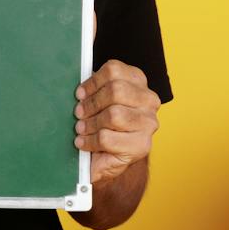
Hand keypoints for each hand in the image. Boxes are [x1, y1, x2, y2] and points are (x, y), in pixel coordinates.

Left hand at [74, 60, 160, 183]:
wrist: (107, 159)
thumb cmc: (101, 125)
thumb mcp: (98, 100)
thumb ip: (93, 86)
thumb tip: (80, 71)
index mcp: (138, 82)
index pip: (114, 70)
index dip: (92, 82)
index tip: (79, 94)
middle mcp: (149, 101)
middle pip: (116, 91)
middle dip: (91, 104)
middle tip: (79, 114)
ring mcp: (149, 124)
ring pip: (114, 115)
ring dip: (90, 124)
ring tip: (81, 129)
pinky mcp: (142, 145)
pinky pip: (108, 138)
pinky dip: (90, 141)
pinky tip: (83, 142)